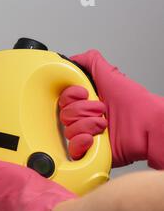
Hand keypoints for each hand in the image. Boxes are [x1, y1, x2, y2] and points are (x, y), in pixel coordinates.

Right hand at [59, 50, 163, 168]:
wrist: (148, 128)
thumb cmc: (135, 105)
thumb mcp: (111, 75)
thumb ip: (91, 62)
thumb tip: (74, 58)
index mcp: (86, 102)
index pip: (63, 100)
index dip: (71, 96)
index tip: (84, 94)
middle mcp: (84, 118)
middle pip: (64, 115)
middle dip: (83, 111)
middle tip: (101, 109)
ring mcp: (86, 136)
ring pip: (68, 131)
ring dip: (87, 125)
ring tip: (103, 125)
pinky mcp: (88, 152)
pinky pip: (72, 149)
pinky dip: (82, 143)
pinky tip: (94, 139)